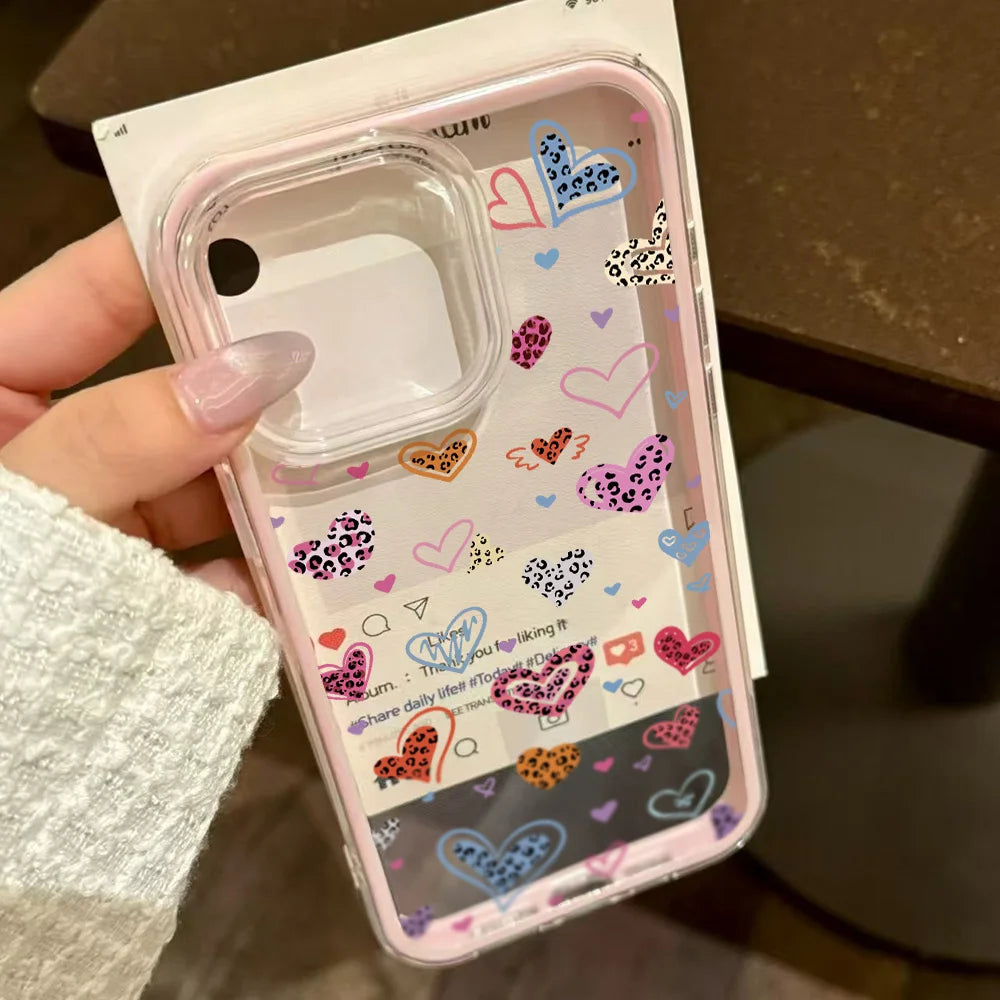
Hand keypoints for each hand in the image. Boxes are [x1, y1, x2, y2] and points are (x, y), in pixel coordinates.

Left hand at [0, 220, 312, 602]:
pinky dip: (244, 575)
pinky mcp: (136, 593)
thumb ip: (125, 438)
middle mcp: (53, 448)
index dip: (172, 254)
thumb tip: (259, 366)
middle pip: (168, 393)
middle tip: (345, 360)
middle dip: (248, 390)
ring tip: (346, 477)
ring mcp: (102, 524)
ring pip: (199, 484)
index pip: (91, 295)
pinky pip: (203, 567)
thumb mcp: (19, 512)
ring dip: (261, 492)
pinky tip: (293, 581)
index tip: (271, 228)